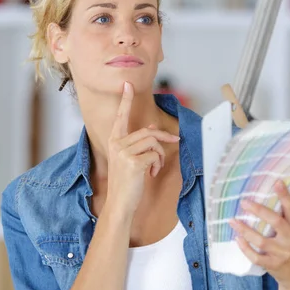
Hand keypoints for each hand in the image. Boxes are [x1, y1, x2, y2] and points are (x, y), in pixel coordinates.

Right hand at [106, 81, 179, 215]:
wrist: (119, 204)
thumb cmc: (126, 182)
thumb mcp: (130, 159)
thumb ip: (139, 142)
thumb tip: (152, 127)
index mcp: (114, 141)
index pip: (121, 117)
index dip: (125, 101)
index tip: (127, 85)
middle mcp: (117, 144)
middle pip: (148, 131)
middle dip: (164, 137)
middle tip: (175, 140)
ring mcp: (124, 153)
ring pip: (153, 142)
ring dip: (160, 154)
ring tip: (155, 167)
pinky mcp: (133, 162)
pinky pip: (154, 155)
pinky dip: (158, 164)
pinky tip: (150, 174)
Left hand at [229, 180, 289, 289]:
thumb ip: (285, 217)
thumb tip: (266, 196)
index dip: (285, 195)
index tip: (277, 182)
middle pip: (276, 222)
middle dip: (259, 210)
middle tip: (244, 202)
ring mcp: (282, 253)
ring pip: (261, 240)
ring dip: (245, 230)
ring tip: (233, 221)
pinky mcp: (273, 264)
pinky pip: (256, 256)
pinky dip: (245, 248)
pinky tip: (237, 239)